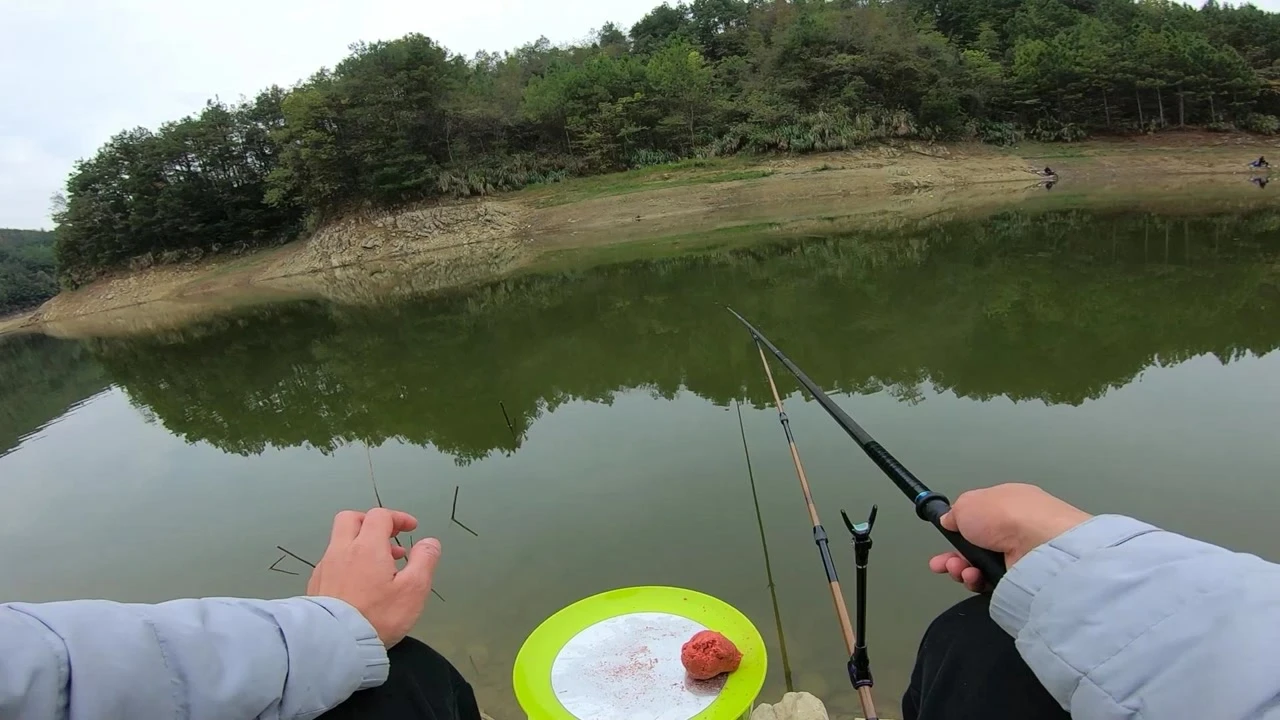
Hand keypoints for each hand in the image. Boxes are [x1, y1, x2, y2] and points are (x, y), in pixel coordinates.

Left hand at [307, 508, 441, 646]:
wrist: (335, 645)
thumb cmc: (378, 616)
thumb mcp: (413, 590)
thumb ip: (424, 561)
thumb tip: (429, 542)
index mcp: (367, 547)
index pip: (379, 516)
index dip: (397, 518)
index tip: (410, 529)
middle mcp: (341, 551)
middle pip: (350, 519)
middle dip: (370, 522)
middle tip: (387, 538)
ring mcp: (324, 568)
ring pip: (339, 542)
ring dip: (359, 544)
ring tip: (378, 567)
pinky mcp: (314, 586)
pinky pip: (331, 562)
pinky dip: (347, 562)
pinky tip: (357, 584)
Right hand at [928, 483, 1090, 591]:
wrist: (1039, 546)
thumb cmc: (1007, 515)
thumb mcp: (967, 503)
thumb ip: (955, 512)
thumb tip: (950, 520)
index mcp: (1008, 503)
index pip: (979, 516)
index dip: (959, 527)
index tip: (945, 534)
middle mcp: (1015, 529)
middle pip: (976, 546)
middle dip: (954, 556)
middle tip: (943, 562)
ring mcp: (1020, 555)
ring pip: (981, 566)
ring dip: (962, 569)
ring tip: (958, 569)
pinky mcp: (1022, 578)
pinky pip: (992, 582)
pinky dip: (977, 581)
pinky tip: (973, 577)